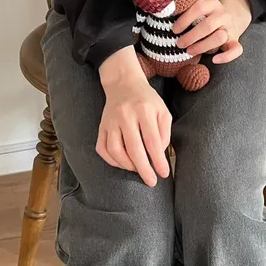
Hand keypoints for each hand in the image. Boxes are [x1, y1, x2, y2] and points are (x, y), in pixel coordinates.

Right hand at [97, 47, 171, 186]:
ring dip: (127, 165)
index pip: (152, 141)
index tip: (163, 173)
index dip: (158, 161)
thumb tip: (159, 155)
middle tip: (151, 181)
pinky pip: (102, 148)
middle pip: (133, 148)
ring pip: (115, 150)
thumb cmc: (147, 100)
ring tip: (137, 170)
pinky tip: (123, 164)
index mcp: (144, 110)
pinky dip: (112, 160)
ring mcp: (110, 121)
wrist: (124, 84)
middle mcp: (125, 115)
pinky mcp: (101, 126)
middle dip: (143, 169)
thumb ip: (164, 133)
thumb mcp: (162, 111)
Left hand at [172, 0, 251, 63]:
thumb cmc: (204, 16)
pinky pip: (236, 50)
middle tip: (179, 44)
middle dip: (191, 36)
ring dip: (202, 46)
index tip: (174, 30)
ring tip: (189, 51)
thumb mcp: (197, 10)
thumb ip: (186, 13)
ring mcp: (230, 27)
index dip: (185, 19)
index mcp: (212, 3)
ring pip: (220, 37)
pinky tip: (214, 60)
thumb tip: (166, 19)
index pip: (198, 8)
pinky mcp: (235, 40)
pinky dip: (226, 57)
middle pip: (208, 25)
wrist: (228, 18)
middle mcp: (223, 14)